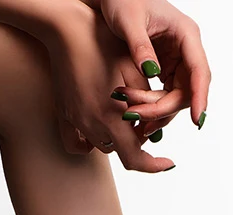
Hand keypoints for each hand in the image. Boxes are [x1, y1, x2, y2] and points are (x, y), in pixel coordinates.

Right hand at [45, 2, 175, 172]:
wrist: (67, 30)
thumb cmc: (102, 44)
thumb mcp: (135, 71)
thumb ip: (148, 104)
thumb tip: (154, 131)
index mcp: (111, 118)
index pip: (135, 158)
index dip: (153, 166)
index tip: (167, 163)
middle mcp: (92, 126)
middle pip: (122, 150)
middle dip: (137, 139)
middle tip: (145, 116)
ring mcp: (76, 122)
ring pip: (104, 145)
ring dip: (118, 137)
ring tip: (125, 112)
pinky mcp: (65, 115)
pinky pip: (79, 143)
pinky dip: (92, 141)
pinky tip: (101, 126)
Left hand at [84, 0, 210, 132]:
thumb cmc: (122, 0)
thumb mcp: (128, 21)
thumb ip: (140, 47)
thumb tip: (151, 72)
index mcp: (186, 34)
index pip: (199, 70)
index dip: (199, 96)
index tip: (196, 119)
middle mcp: (186, 50)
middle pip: (187, 91)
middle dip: (162, 107)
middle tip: (135, 115)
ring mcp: (177, 61)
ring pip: (176, 98)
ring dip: (155, 110)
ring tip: (129, 114)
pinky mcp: (166, 70)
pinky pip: (165, 95)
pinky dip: (151, 107)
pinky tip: (136, 113)